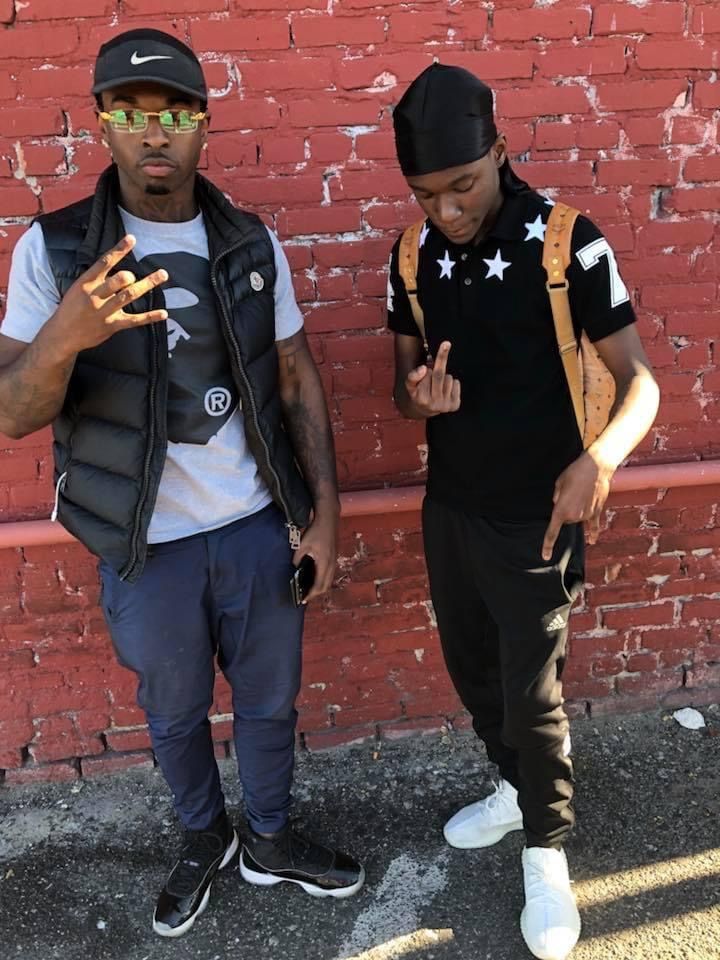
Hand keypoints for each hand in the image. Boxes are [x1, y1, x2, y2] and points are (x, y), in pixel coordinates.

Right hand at [48, 235, 168, 354]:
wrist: (63, 334)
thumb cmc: (72, 308)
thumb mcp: (78, 288)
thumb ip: (96, 278)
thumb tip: (116, 266)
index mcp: (86, 282)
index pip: (104, 262)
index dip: (119, 250)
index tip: (132, 239)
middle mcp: (96, 295)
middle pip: (118, 280)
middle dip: (130, 275)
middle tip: (138, 273)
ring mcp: (105, 311)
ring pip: (129, 295)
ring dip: (148, 284)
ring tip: (162, 274)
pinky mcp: (113, 325)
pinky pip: (135, 320)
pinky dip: (150, 317)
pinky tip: (164, 313)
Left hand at [292, 511, 338, 602]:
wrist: (329, 518)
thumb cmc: (316, 530)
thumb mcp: (303, 544)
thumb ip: (297, 558)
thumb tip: (293, 569)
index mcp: (324, 562)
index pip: (319, 585)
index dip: (311, 594)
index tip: (303, 599)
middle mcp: (331, 564)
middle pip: (326, 586)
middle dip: (316, 594)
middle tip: (305, 597)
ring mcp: (334, 561)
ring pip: (329, 580)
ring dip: (320, 587)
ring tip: (309, 589)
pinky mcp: (334, 557)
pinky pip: (330, 574)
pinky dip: (323, 580)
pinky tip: (315, 577)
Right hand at [405, 340, 460, 416]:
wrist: (426, 409)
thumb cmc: (418, 392)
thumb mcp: (410, 385)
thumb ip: (412, 376)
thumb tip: (423, 369)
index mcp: (422, 399)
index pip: (427, 376)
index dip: (430, 365)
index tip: (435, 355)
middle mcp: (434, 404)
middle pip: (439, 375)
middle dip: (441, 358)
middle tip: (446, 344)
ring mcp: (446, 406)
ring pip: (449, 378)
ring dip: (443, 377)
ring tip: (437, 385)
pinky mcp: (455, 405)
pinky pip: (456, 383)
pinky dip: (451, 382)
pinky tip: (445, 389)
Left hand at [542, 450, 614, 560]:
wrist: (595, 468)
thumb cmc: (574, 473)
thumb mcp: (558, 484)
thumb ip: (556, 498)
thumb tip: (559, 505)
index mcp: (561, 510)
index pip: (552, 532)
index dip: (547, 545)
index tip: (546, 556)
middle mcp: (574, 516)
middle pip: (566, 520)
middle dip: (565, 510)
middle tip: (570, 493)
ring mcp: (587, 515)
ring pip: (577, 518)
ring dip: (577, 509)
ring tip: (580, 492)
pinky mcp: (597, 512)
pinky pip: (594, 526)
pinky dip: (593, 532)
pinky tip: (592, 540)